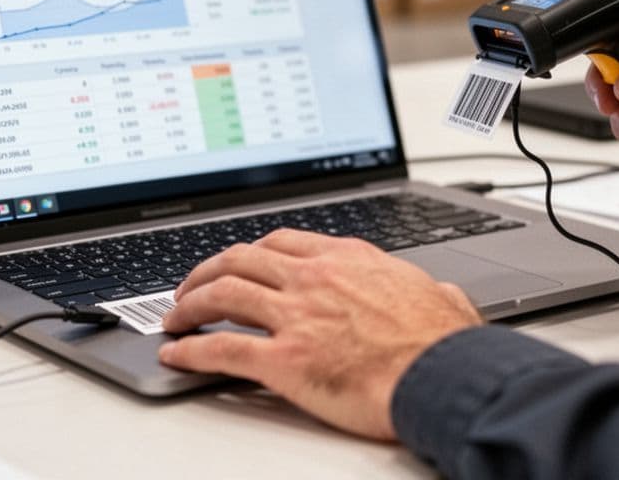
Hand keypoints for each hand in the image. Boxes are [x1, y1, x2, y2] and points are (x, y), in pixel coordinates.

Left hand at [157, 229, 482, 439]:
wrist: (444, 375)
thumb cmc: (444, 343)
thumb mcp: (441, 295)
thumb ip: (429, 288)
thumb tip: (443, 293)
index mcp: (347, 259)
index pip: (281, 242)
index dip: (249, 253)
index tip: (237, 262)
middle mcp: (314, 278)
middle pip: (240, 260)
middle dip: (206, 271)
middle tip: (190, 287)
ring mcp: (296, 316)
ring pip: (222, 294)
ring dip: (189, 305)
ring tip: (174, 318)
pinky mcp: (284, 359)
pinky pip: (222, 348)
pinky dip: (192, 349)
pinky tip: (177, 353)